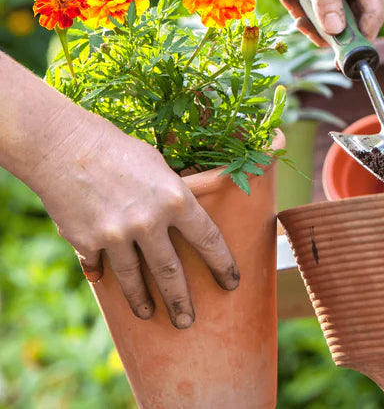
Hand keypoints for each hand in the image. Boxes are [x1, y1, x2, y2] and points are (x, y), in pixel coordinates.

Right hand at [34, 108, 238, 328]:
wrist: (66, 147)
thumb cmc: (119, 149)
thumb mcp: (158, 166)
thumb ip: (171, 195)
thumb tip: (182, 217)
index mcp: (176, 199)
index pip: (208, 240)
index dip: (222, 264)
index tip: (231, 282)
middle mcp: (149, 222)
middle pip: (171, 273)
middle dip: (182, 302)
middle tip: (188, 321)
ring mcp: (117, 235)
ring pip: (134, 280)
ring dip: (143, 301)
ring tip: (150, 313)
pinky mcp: (87, 243)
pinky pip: (99, 267)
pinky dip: (103, 275)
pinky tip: (105, 283)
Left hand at [161, 0, 383, 45]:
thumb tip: (337, 31)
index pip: (374, 12)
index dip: (359, 38)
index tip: (338, 58)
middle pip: (354, 17)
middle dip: (326, 26)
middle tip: (299, 25)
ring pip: (336, 12)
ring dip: (311, 14)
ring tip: (288, 0)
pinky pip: (324, 2)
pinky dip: (305, 3)